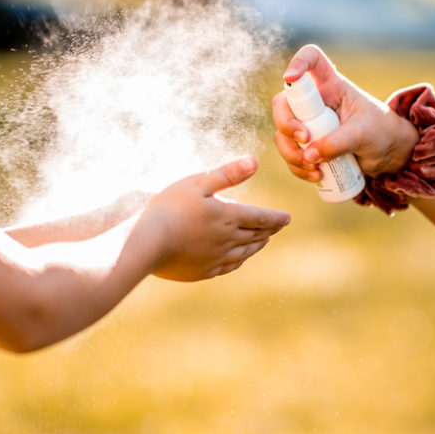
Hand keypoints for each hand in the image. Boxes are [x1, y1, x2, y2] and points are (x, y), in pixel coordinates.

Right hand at [142, 156, 290, 281]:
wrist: (147, 243)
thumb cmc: (170, 208)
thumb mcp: (198, 183)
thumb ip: (227, 174)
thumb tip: (254, 162)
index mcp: (228, 216)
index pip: (261, 217)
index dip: (276, 217)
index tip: (287, 218)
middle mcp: (228, 239)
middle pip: (256, 235)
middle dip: (269, 230)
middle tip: (278, 226)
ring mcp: (216, 258)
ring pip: (245, 252)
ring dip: (257, 245)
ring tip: (264, 241)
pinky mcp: (202, 271)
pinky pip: (228, 266)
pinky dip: (240, 260)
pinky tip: (239, 259)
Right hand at [272, 44, 417, 181]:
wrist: (389, 155)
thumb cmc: (381, 132)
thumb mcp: (363, 134)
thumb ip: (338, 142)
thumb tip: (308, 155)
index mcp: (331, 85)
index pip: (311, 60)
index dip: (297, 62)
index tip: (290, 78)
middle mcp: (315, 102)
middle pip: (283, 103)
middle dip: (287, 124)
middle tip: (306, 140)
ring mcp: (308, 124)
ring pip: (282, 133)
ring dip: (291, 153)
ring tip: (313, 167)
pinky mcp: (308, 145)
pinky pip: (291, 154)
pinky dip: (297, 167)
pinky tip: (315, 176)